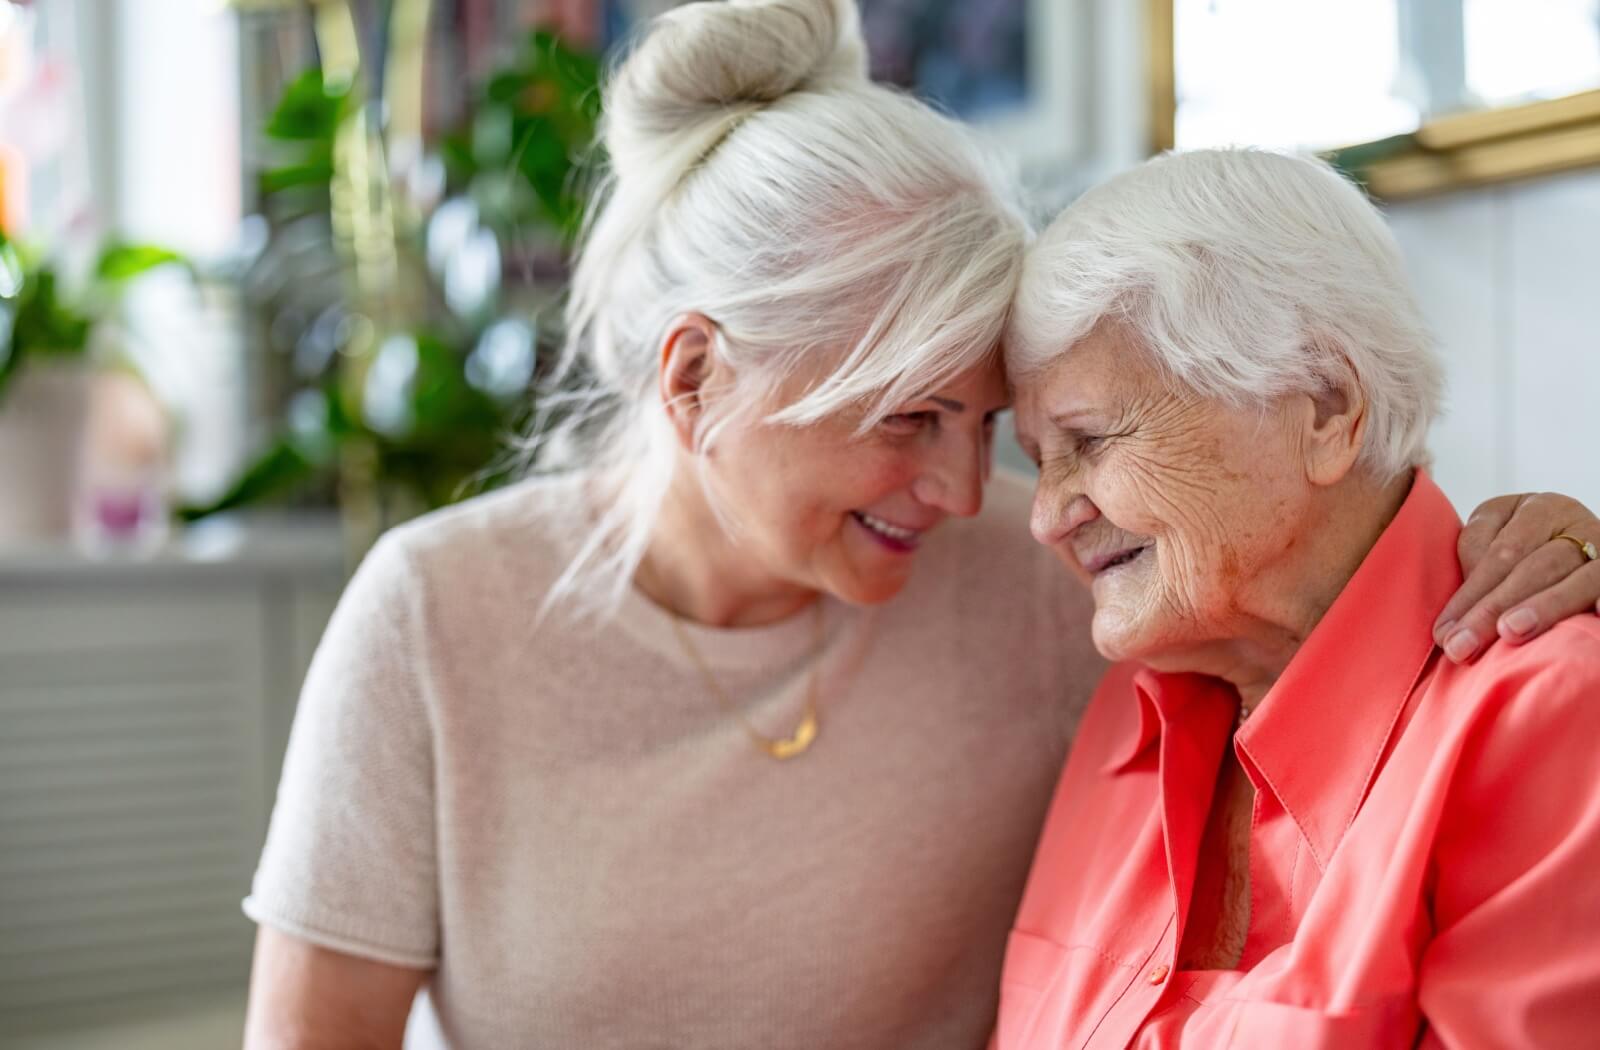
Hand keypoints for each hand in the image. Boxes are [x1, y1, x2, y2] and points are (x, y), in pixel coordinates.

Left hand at [1433, 492, 1599, 662]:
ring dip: (1544, 607)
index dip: (1470, 595)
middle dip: (1492, 609)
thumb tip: (1458, 613)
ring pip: (1578, 578)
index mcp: (1536, 508)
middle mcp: (1575, 521)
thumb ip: (1478, 559)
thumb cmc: (1522, 552)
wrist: (1576, 544)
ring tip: (1510, 632)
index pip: (1500, 552)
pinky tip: (1599, 615)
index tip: (1444, 635)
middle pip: (1533, 566)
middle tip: (1463, 646)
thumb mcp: (1496, 539)